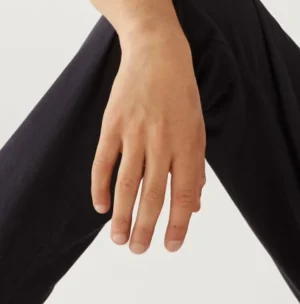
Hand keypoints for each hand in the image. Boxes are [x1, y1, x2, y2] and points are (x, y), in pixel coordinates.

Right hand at [90, 27, 206, 252]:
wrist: (158, 53)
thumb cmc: (181, 94)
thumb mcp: (197, 128)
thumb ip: (195, 167)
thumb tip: (194, 205)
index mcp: (188, 144)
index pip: (184, 193)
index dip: (178, 223)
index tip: (171, 246)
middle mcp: (162, 141)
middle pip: (153, 194)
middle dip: (146, 227)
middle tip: (138, 250)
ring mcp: (135, 133)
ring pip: (126, 184)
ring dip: (121, 215)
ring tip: (118, 239)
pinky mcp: (113, 124)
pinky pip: (103, 162)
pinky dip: (100, 186)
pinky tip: (100, 207)